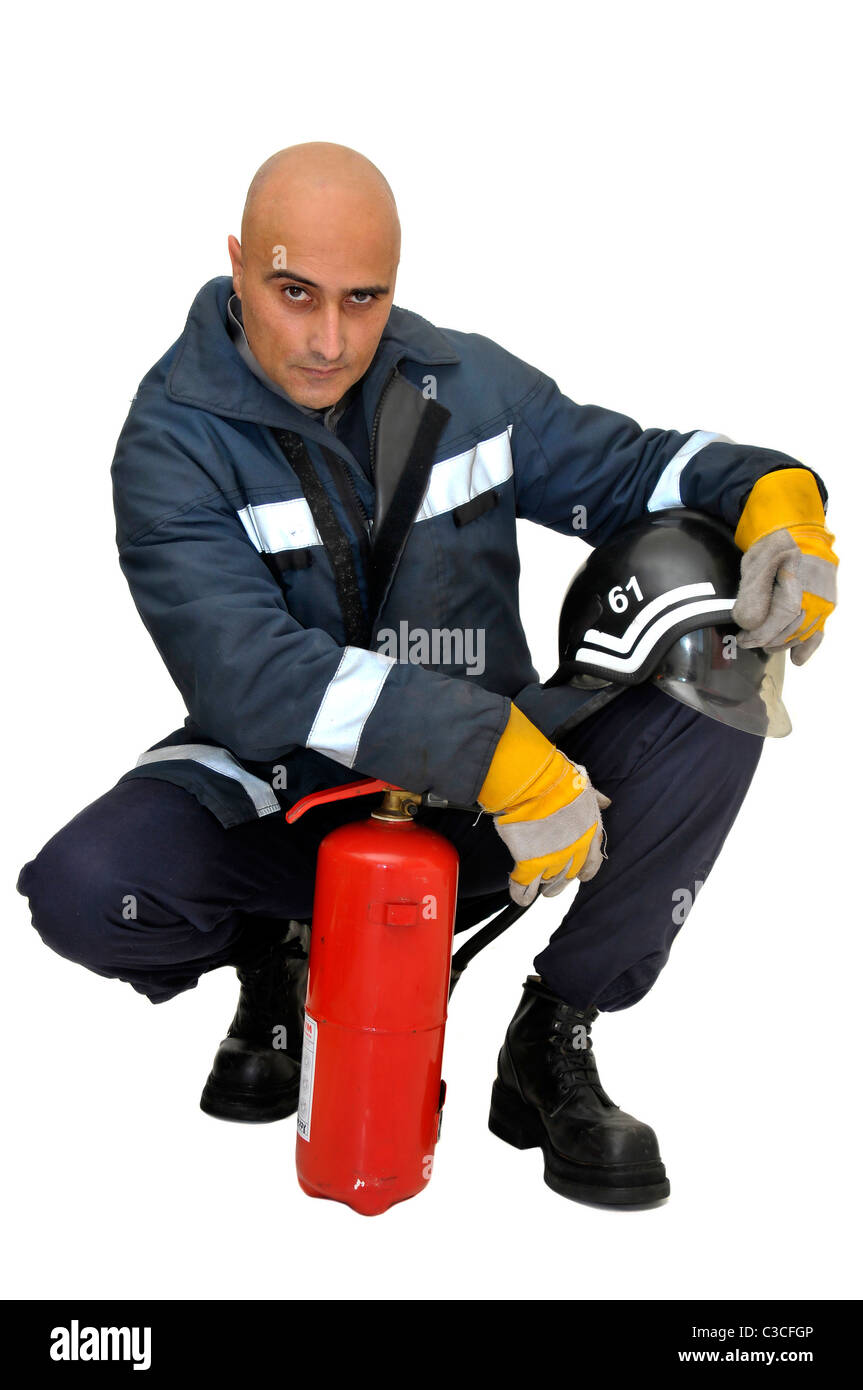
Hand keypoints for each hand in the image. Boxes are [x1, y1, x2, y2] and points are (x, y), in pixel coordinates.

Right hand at [480, 706, 609, 905]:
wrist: (534, 783)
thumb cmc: (559, 780)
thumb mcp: (584, 787)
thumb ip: (594, 799)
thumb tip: (606, 802)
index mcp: (590, 834)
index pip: (593, 863)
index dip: (586, 870)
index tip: (581, 876)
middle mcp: (574, 851)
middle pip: (569, 875)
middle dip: (561, 881)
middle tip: (552, 886)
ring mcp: (552, 859)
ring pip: (548, 881)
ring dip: (542, 883)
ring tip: (536, 885)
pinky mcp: (528, 863)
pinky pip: (525, 886)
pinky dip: (521, 894)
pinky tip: (521, 898)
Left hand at [732, 468, 837, 665]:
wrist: (800, 531)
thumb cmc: (774, 545)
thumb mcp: (755, 563)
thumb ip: (751, 594)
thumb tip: (748, 624)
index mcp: (797, 583)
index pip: (779, 621)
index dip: (759, 635)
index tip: (742, 640)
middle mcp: (816, 595)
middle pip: (790, 631)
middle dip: (766, 640)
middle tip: (748, 641)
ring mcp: (824, 602)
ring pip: (802, 634)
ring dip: (782, 643)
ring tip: (765, 645)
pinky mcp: (827, 605)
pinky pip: (819, 631)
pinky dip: (808, 647)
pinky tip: (797, 660)